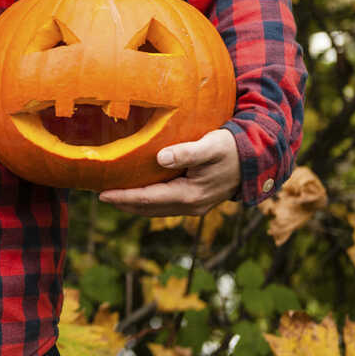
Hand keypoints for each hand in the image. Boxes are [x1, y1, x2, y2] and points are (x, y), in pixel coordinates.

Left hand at [98, 129, 239, 216]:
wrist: (256, 159)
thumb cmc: (231, 148)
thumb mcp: (210, 146)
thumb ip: (186, 153)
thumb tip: (161, 158)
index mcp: (189, 196)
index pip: (147, 199)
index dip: (122, 197)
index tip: (101, 193)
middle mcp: (190, 206)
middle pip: (147, 208)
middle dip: (122, 203)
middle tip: (98, 194)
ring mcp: (194, 206)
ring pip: (155, 209)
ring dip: (133, 204)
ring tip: (112, 196)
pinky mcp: (196, 201)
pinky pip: (164, 204)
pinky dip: (147, 201)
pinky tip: (137, 193)